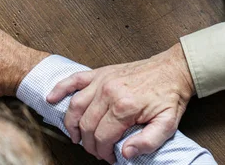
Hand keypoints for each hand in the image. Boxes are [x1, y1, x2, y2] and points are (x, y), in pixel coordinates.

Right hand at [46, 44, 194, 162]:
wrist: (172, 69)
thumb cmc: (169, 96)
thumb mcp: (167, 124)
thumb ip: (148, 141)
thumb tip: (126, 153)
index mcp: (124, 106)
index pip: (102, 136)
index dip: (103, 152)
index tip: (109, 157)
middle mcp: (109, 92)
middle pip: (86, 124)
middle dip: (88, 143)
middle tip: (96, 150)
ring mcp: (102, 80)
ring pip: (75, 106)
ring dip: (71, 124)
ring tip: (75, 136)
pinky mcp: (100, 72)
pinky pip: (74, 80)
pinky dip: (60, 89)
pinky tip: (52, 98)